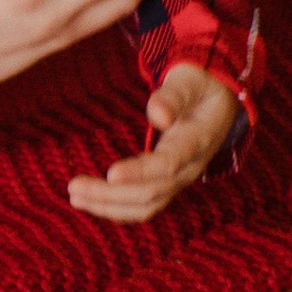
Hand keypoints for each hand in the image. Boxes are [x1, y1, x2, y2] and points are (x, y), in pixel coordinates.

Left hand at [67, 62, 239, 221]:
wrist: (217, 103)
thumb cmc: (198, 87)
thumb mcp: (189, 82)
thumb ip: (173, 96)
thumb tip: (158, 115)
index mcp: (197, 141)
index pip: (169, 164)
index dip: (141, 172)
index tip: (110, 174)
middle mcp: (190, 168)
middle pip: (152, 192)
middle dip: (111, 194)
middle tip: (74, 187)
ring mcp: (179, 180)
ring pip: (147, 206)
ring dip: (109, 207)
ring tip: (75, 198)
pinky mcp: (168, 184)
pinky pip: (144, 205)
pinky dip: (117, 209)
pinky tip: (89, 202)